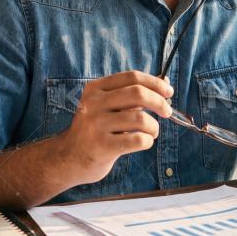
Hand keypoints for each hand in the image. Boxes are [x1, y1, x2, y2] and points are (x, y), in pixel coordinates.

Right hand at [56, 71, 172, 184]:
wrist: (68, 158)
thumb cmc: (95, 130)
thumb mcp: (106, 106)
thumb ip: (131, 94)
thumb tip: (165, 81)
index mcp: (96, 89)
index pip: (132, 77)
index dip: (155, 82)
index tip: (168, 91)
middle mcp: (93, 104)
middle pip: (138, 94)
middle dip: (159, 102)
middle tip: (167, 111)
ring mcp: (96, 125)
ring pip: (140, 119)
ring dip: (154, 127)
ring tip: (152, 132)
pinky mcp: (102, 146)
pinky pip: (137, 140)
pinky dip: (147, 141)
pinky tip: (144, 142)